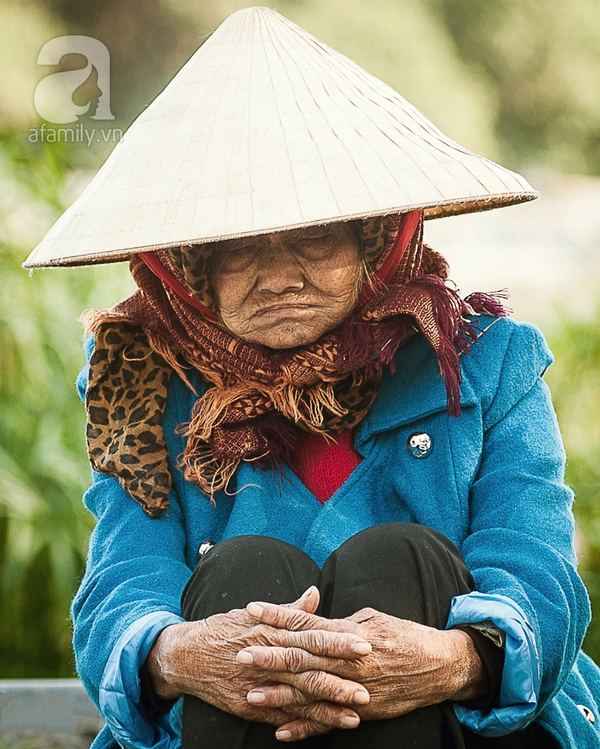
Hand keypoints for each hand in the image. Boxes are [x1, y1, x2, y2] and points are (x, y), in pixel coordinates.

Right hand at [145, 588, 370, 735]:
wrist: (186, 655)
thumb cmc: (225, 629)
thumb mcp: (255, 613)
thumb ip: (290, 609)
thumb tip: (315, 592)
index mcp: (272, 631)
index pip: (311, 636)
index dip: (338, 641)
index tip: (364, 644)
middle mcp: (267, 657)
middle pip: (309, 668)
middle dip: (340, 677)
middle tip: (369, 683)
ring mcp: (259, 684)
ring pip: (299, 696)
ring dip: (328, 705)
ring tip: (356, 712)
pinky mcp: (250, 706)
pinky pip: (282, 716)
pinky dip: (303, 723)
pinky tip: (326, 728)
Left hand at [240, 594, 486, 739]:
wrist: (439, 667)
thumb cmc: (405, 635)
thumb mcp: (373, 618)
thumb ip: (342, 622)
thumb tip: (315, 618)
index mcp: (349, 634)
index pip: (307, 622)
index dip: (279, 615)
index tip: (252, 609)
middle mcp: (348, 662)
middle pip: (302, 657)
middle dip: (270, 655)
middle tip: (241, 651)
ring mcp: (354, 690)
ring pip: (310, 692)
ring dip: (279, 694)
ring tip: (251, 693)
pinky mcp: (361, 712)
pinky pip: (328, 723)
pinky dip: (305, 729)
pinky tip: (280, 732)